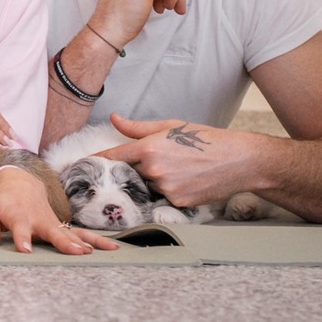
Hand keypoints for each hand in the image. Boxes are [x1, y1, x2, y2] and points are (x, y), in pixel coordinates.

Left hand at [0, 165, 119, 253]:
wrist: (20, 179)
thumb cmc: (3, 197)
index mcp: (19, 217)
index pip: (20, 231)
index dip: (22, 240)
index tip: (26, 251)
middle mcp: (39, 220)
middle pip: (52, 233)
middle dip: (63, 243)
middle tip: (76, 253)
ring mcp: (53, 223)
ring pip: (71, 234)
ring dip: (85, 243)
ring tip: (94, 253)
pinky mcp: (61, 226)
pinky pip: (80, 234)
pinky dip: (95, 241)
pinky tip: (111, 249)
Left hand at [99, 114, 259, 207]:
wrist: (239, 160)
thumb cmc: (205, 139)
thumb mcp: (170, 126)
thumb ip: (138, 128)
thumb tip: (114, 118)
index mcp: (148, 148)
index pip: (111, 157)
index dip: (97, 162)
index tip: (82, 167)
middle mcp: (154, 170)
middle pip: (127, 175)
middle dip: (128, 172)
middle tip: (137, 168)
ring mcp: (166, 189)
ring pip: (145, 188)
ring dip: (150, 182)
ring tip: (172, 171)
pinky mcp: (179, 202)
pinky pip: (162, 199)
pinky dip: (167, 192)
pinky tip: (184, 181)